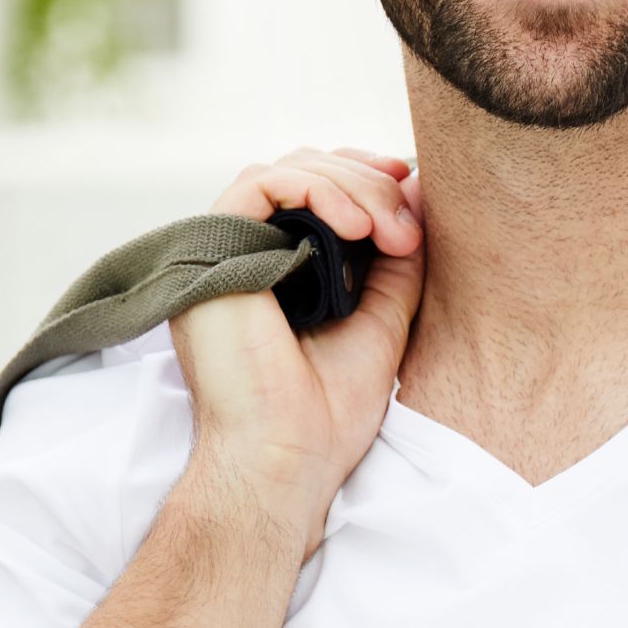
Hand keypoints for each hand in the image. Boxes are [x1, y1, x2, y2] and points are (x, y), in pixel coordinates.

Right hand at [169, 147, 423, 560]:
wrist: (289, 459)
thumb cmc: (329, 409)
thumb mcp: (385, 315)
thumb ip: (399, 255)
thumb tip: (417, 185)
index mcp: (279, 266)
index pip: (318, 185)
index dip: (366, 176)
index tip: (410, 191)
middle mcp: (247, 253)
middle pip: (308, 169)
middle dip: (371, 185)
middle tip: (410, 232)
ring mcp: (225, 253)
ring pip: (288, 169)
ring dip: (353, 187)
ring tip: (392, 234)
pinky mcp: (210, 252)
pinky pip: (260, 183)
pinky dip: (317, 190)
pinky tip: (357, 226)